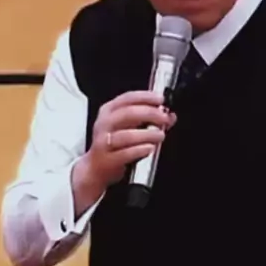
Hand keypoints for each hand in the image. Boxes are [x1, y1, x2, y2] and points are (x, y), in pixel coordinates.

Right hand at [72, 91, 175, 215]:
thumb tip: (170, 116)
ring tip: (160, 135)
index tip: (160, 99)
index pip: (127, 98)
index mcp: (109, 111)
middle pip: (127, 113)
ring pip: (126, 135)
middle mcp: (104, 124)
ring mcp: (103, 142)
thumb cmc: (113, 144)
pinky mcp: (106, 159)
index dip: (145, 97)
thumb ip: (150, 120)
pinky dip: (139, 150)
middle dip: (149, 114)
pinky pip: (124, 153)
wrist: (95, 168)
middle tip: (164, 118)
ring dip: (147, 134)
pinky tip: (149, 148)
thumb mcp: (129, 127)